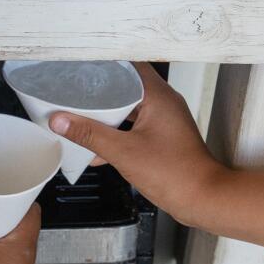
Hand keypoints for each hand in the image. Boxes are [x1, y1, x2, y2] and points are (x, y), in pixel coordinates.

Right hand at [46, 64, 227, 225]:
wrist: (201, 198)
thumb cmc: (175, 174)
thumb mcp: (123, 152)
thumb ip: (90, 135)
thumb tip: (61, 121)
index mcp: (158, 96)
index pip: (129, 66)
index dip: (104, 65)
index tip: (82, 67)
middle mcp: (165, 102)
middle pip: (127, 85)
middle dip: (101, 90)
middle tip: (76, 91)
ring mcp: (166, 119)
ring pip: (130, 106)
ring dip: (108, 113)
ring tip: (82, 116)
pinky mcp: (164, 136)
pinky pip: (136, 125)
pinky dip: (118, 131)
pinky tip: (99, 147)